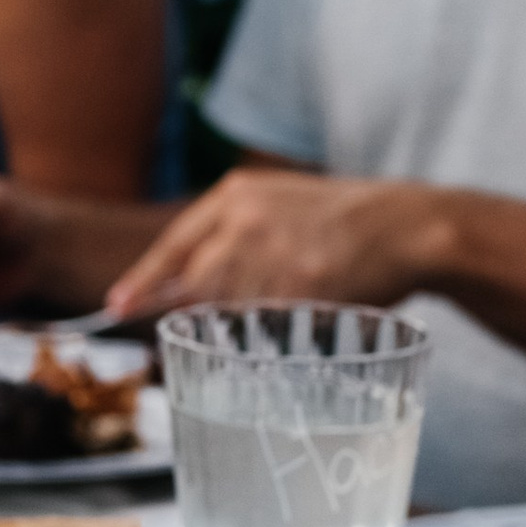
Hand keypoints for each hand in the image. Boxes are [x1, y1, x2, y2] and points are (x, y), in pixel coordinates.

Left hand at [107, 168, 446, 318]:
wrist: (409, 224)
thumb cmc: (341, 222)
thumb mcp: (277, 207)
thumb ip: (229, 238)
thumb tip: (177, 286)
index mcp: (236, 194)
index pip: (174, 243)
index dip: (142, 280)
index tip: (116, 306)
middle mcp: (246, 219)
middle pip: (197, 283)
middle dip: (198, 312)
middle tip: (209, 330)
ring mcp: (274, 252)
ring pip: (232, 307)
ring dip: (245, 324)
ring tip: (282, 312)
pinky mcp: (303, 285)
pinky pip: (271, 323)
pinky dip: (277, 332)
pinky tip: (301, 319)